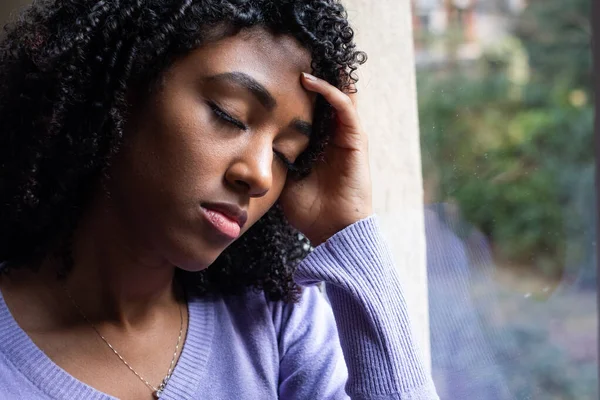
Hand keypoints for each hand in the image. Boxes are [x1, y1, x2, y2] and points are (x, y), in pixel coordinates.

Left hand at [279, 73, 372, 245]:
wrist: (332, 230)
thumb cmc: (308, 210)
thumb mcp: (284, 179)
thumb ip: (275, 162)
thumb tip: (249, 151)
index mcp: (320, 145)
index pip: (311, 111)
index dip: (296, 93)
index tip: (272, 77)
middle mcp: (334, 137)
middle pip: (327, 98)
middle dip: (311, 78)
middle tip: (288, 58)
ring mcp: (347, 137)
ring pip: (339, 95)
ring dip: (321, 76)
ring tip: (300, 58)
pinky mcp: (355, 140)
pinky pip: (344, 108)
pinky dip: (329, 91)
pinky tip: (308, 81)